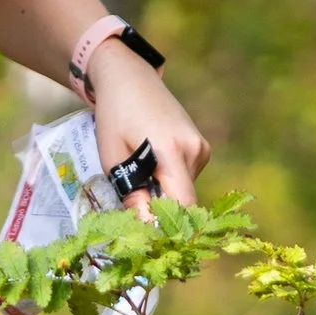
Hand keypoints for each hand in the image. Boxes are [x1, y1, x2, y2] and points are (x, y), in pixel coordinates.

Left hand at [87, 38, 209, 213]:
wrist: (129, 79)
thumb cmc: (114, 116)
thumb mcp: (114, 159)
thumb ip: (133, 195)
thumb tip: (147, 228)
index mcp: (172, 151)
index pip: (183, 204)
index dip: (168, 225)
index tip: (148, 236)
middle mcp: (195, 150)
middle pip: (184, 200)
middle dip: (162, 211)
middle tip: (134, 209)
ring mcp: (201, 147)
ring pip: (186, 190)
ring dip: (164, 194)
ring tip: (138, 178)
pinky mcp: (201, 146)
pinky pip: (187, 177)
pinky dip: (169, 181)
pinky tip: (150, 166)